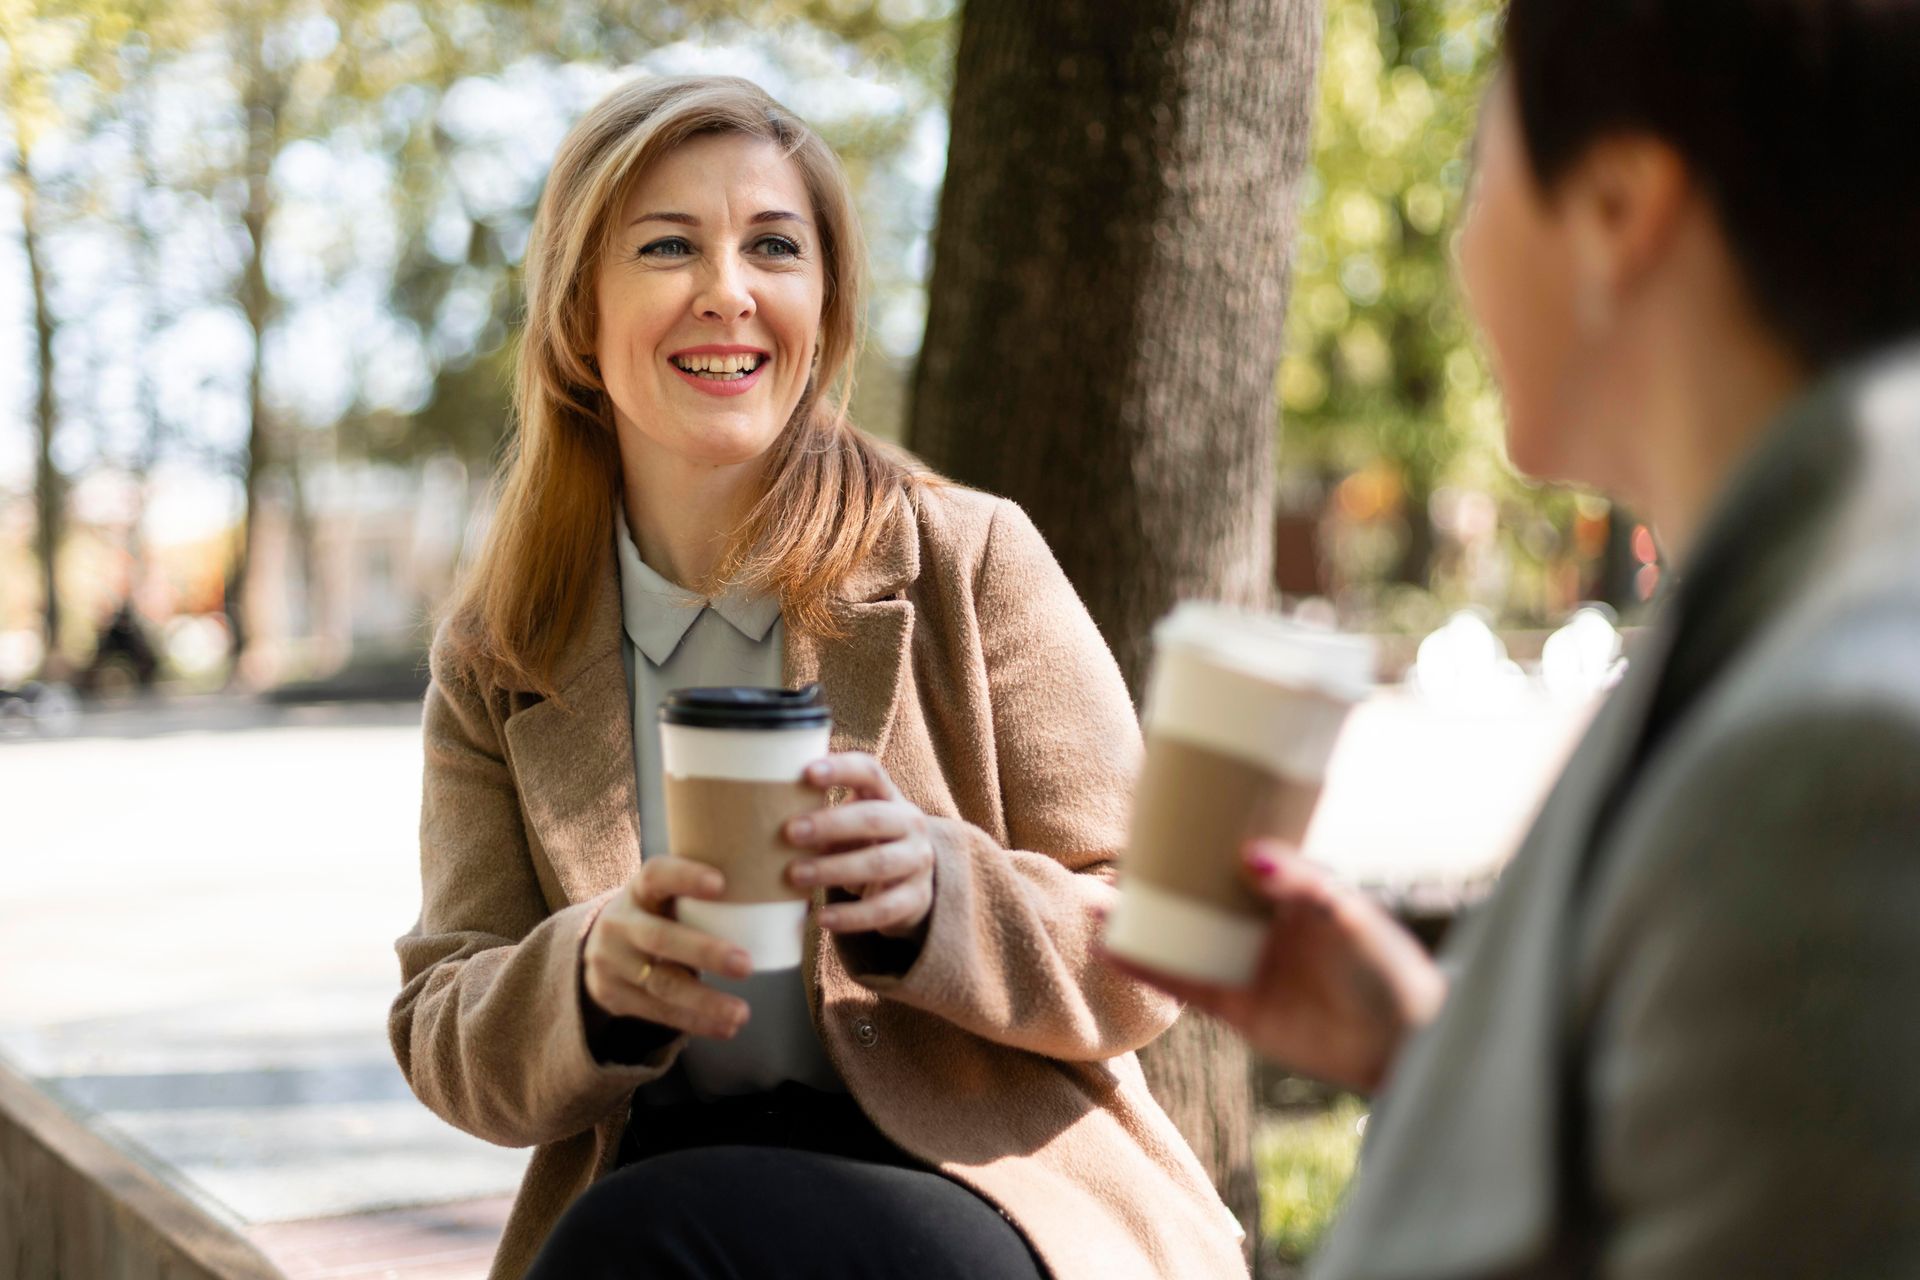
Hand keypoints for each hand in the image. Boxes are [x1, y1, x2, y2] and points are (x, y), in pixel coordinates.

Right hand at [582, 856, 754, 1039]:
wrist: (600, 947)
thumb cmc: (658, 915)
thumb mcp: (667, 896)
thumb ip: (710, 896)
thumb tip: (795, 897)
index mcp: (639, 890)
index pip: (656, 875)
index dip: (685, 877)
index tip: (720, 883)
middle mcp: (620, 924)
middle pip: (661, 939)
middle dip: (705, 952)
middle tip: (746, 966)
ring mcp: (612, 962)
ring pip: (662, 984)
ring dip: (705, 1002)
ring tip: (742, 1013)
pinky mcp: (614, 996)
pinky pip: (658, 1012)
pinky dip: (696, 1021)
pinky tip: (725, 1028)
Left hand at [784, 752, 935, 940]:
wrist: (910, 885)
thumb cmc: (864, 844)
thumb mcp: (851, 824)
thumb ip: (822, 819)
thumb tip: (763, 820)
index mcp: (889, 796)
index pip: (870, 772)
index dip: (841, 769)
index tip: (807, 772)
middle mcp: (910, 823)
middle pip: (872, 818)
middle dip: (830, 824)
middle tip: (789, 832)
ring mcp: (917, 861)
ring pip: (877, 863)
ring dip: (833, 869)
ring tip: (795, 876)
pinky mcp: (916, 898)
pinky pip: (883, 909)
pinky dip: (851, 916)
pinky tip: (822, 918)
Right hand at [1102, 840, 1446, 1094]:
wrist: (1405, 1046)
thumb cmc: (1389, 968)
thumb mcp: (1348, 915)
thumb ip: (1301, 886)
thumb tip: (1249, 853)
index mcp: (1292, 891)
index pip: (1236, 855)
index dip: (1201, 836)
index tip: (1159, 811)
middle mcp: (1263, 925)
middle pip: (1200, 895)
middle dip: (1159, 879)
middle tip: (1115, 859)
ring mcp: (1248, 965)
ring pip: (1183, 938)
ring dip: (1141, 923)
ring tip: (1096, 905)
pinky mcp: (1239, 1008)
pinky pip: (1185, 984)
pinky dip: (1149, 969)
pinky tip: (1113, 952)